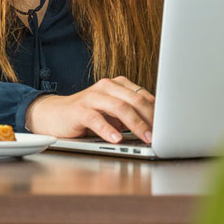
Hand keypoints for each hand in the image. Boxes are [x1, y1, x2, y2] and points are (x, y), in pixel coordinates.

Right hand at [26, 77, 155, 143]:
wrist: (53, 115)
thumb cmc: (87, 115)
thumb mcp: (112, 113)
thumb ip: (130, 115)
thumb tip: (157, 127)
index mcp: (118, 85)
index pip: (143, 96)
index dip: (158, 111)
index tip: (170, 125)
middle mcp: (106, 87)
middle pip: (134, 100)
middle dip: (150, 118)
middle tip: (161, 134)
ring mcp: (92, 97)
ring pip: (119, 107)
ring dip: (135, 124)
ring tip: (146, 138)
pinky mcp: (78, 110)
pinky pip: (96, 119)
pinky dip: (108, 130)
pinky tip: (116, 139)